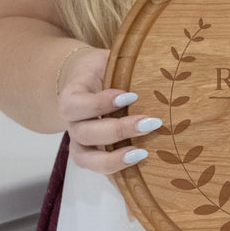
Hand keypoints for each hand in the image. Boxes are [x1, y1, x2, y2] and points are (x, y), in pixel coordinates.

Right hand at [56, 46, 161, 174]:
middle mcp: (72, 122)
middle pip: (84, 133)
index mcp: (71, 96)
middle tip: (151, 122)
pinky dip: (116, 170)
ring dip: (115, 157)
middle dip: (118, 130)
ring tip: (143, 152)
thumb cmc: (103, 70)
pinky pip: (98, 169)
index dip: (100, 103)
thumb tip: (158, 66)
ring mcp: (79, 142)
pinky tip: (139, 164)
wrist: (87, 81)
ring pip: (86, 158)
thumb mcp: (109, 60)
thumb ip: (125, 64)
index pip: (75, 105)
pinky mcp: (91, 155)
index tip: (130, 96)